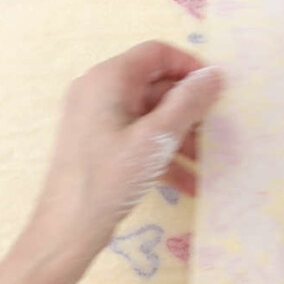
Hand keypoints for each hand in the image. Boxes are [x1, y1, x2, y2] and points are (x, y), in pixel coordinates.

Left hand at [29, 41, 222, 256]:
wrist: (67, 230)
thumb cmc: (110, 179)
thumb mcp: (156, 139)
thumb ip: (188, 103)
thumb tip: (215, 74)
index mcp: (109, 78)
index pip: (157, 53)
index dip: (190, 68)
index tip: (217, 92)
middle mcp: (98, 90)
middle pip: (154, 84)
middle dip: (188, 108)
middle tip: (215, 130)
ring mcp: (95, 118)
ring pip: (148, 114)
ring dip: (180, 134)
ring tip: (206, 161)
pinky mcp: (96, 144)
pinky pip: (136, 136)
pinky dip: (161, 152)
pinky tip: (187, 182)